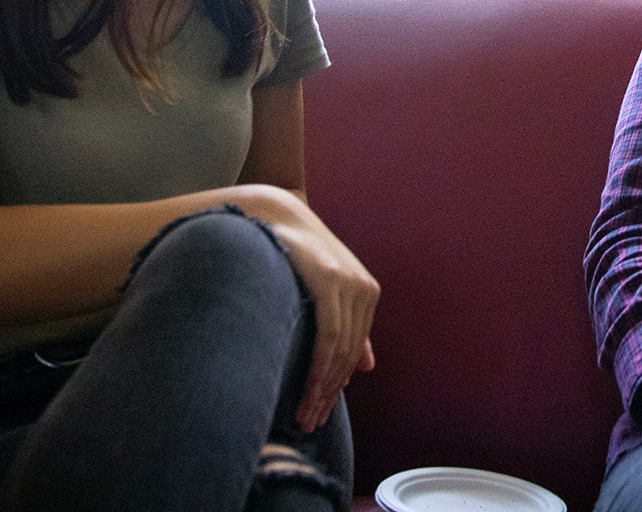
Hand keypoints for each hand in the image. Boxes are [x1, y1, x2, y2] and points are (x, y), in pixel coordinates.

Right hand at [245, 189, 380, 431]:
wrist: (274, 216)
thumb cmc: (294, 255)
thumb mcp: (324, 292)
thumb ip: (347, 328)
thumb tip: (364, 368)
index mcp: (367, 294)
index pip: (353, 352)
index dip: (336, 386)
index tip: (319, 414)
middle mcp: (364, 290)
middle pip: (348, 356)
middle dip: (328, 395)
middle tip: (310, 424)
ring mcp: (350, 285)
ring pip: (340, 352)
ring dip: (322, 390)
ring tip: (304, 416)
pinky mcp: (332, 282)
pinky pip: (329, 337)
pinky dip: (320, 369)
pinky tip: (308, 391)